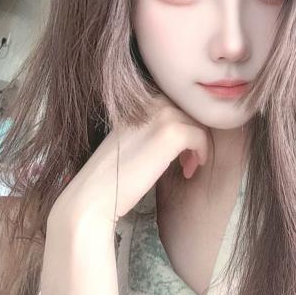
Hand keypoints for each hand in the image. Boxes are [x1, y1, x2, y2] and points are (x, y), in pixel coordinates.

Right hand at [47, 93, 209, 227]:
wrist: (95, 193)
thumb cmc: (111, 173)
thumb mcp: (131, 138)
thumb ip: (150, 126)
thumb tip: (179, 126)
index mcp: (138, 100)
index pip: (175, 104)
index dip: (182, 126)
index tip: (178, 150)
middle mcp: (150, 100)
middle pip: (189, 111)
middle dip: (192, 135)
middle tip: (186, 162)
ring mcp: (161, 114)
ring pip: (197, 123)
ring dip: (197, 146)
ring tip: (187, 167)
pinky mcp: (170, 133)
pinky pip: (200, 137)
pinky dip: (200, 153)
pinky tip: (189, 170)